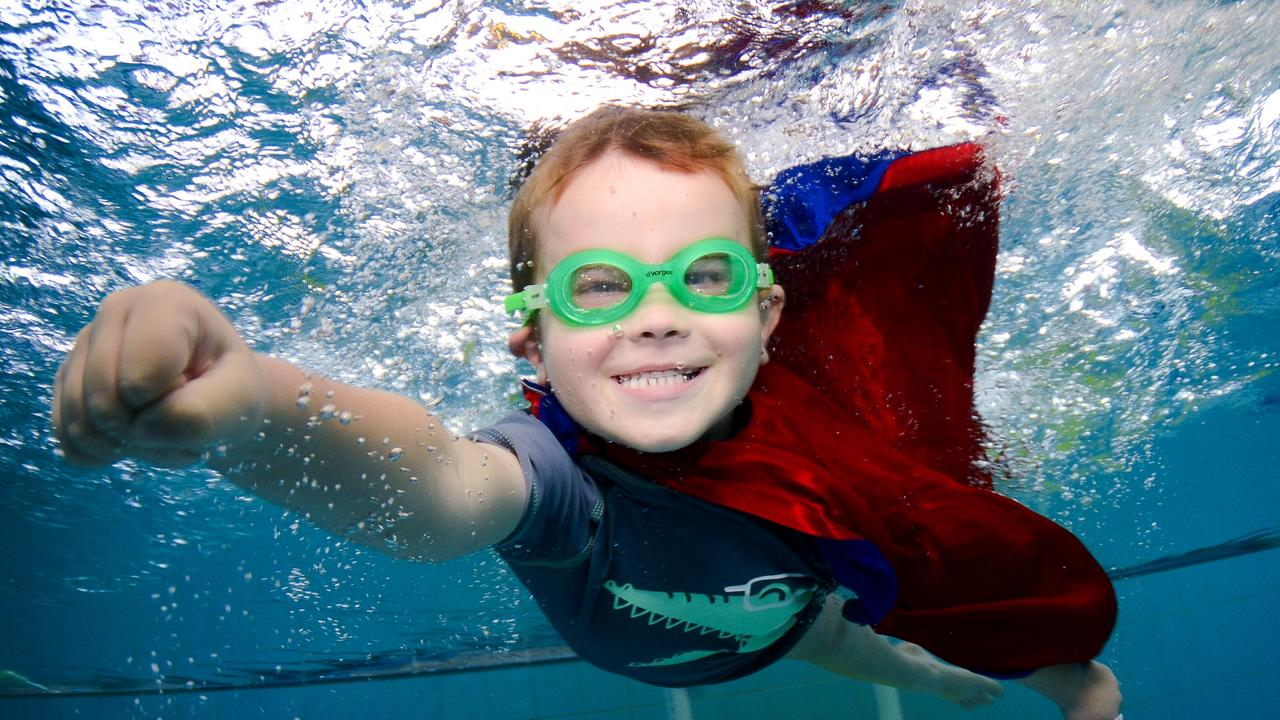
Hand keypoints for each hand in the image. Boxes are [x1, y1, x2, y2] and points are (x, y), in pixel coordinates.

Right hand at [52, 280, 265, 466]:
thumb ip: (199, 413)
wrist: (218, 396)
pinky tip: (135, 437)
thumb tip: (138, 429)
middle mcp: (114, 310)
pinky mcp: (68, 377)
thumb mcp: (238, 400)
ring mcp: (84, 343)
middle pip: (103, 402)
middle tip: (184, 418)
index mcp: (164, 302)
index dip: (169, 404)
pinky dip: (104, 452)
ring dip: (128, 446)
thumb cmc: (232, 389)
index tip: (198, 385)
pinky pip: (67, 436)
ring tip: (164, 427)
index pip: (140, 379)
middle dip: (147, 431)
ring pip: (81, 424)